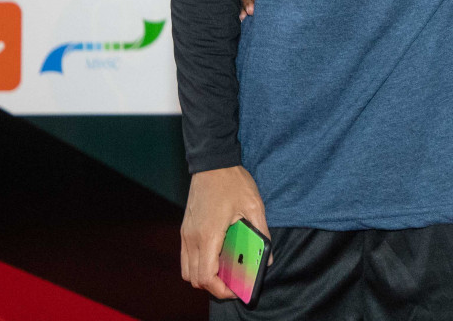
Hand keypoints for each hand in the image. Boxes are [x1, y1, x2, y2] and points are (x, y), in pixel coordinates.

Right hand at [181, 165, 267, 299]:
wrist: (212, 163)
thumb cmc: (233, 182)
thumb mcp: (254, 206)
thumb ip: (261, 234)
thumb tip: (267, 258)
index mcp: (209, 235)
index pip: (206, 276)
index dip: (221, 289)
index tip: (236, 290)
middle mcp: (192, 238)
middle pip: (195, 279)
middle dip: (214, 286)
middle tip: (234, 282)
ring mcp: (186, 234)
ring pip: (187, 271)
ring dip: (204, 276)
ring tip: (225, 271)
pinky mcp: (185, 230)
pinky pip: (186, 258)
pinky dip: (198, 265)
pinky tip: (216, 256)